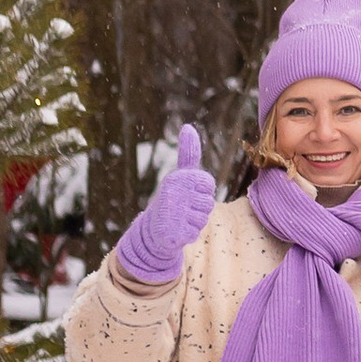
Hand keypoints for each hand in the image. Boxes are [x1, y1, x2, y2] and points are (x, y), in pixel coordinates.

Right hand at [115, 125, 216, 285]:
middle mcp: (173, 193)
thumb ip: (188, 152)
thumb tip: (187, 126)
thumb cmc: (172, 198)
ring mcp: (171, 213)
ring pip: (202, 219)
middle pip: (208, 203)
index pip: (208, 184)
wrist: (152, 228)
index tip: (190, 191)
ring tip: (180, 219)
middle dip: (200, 208)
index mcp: (177, 177)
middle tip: (184, 208)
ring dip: (194, 222)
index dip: (203, 191)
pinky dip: (188, 234)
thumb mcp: (181, 174)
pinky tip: (177, 231)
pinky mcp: (171, 232)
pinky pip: (194, 233)